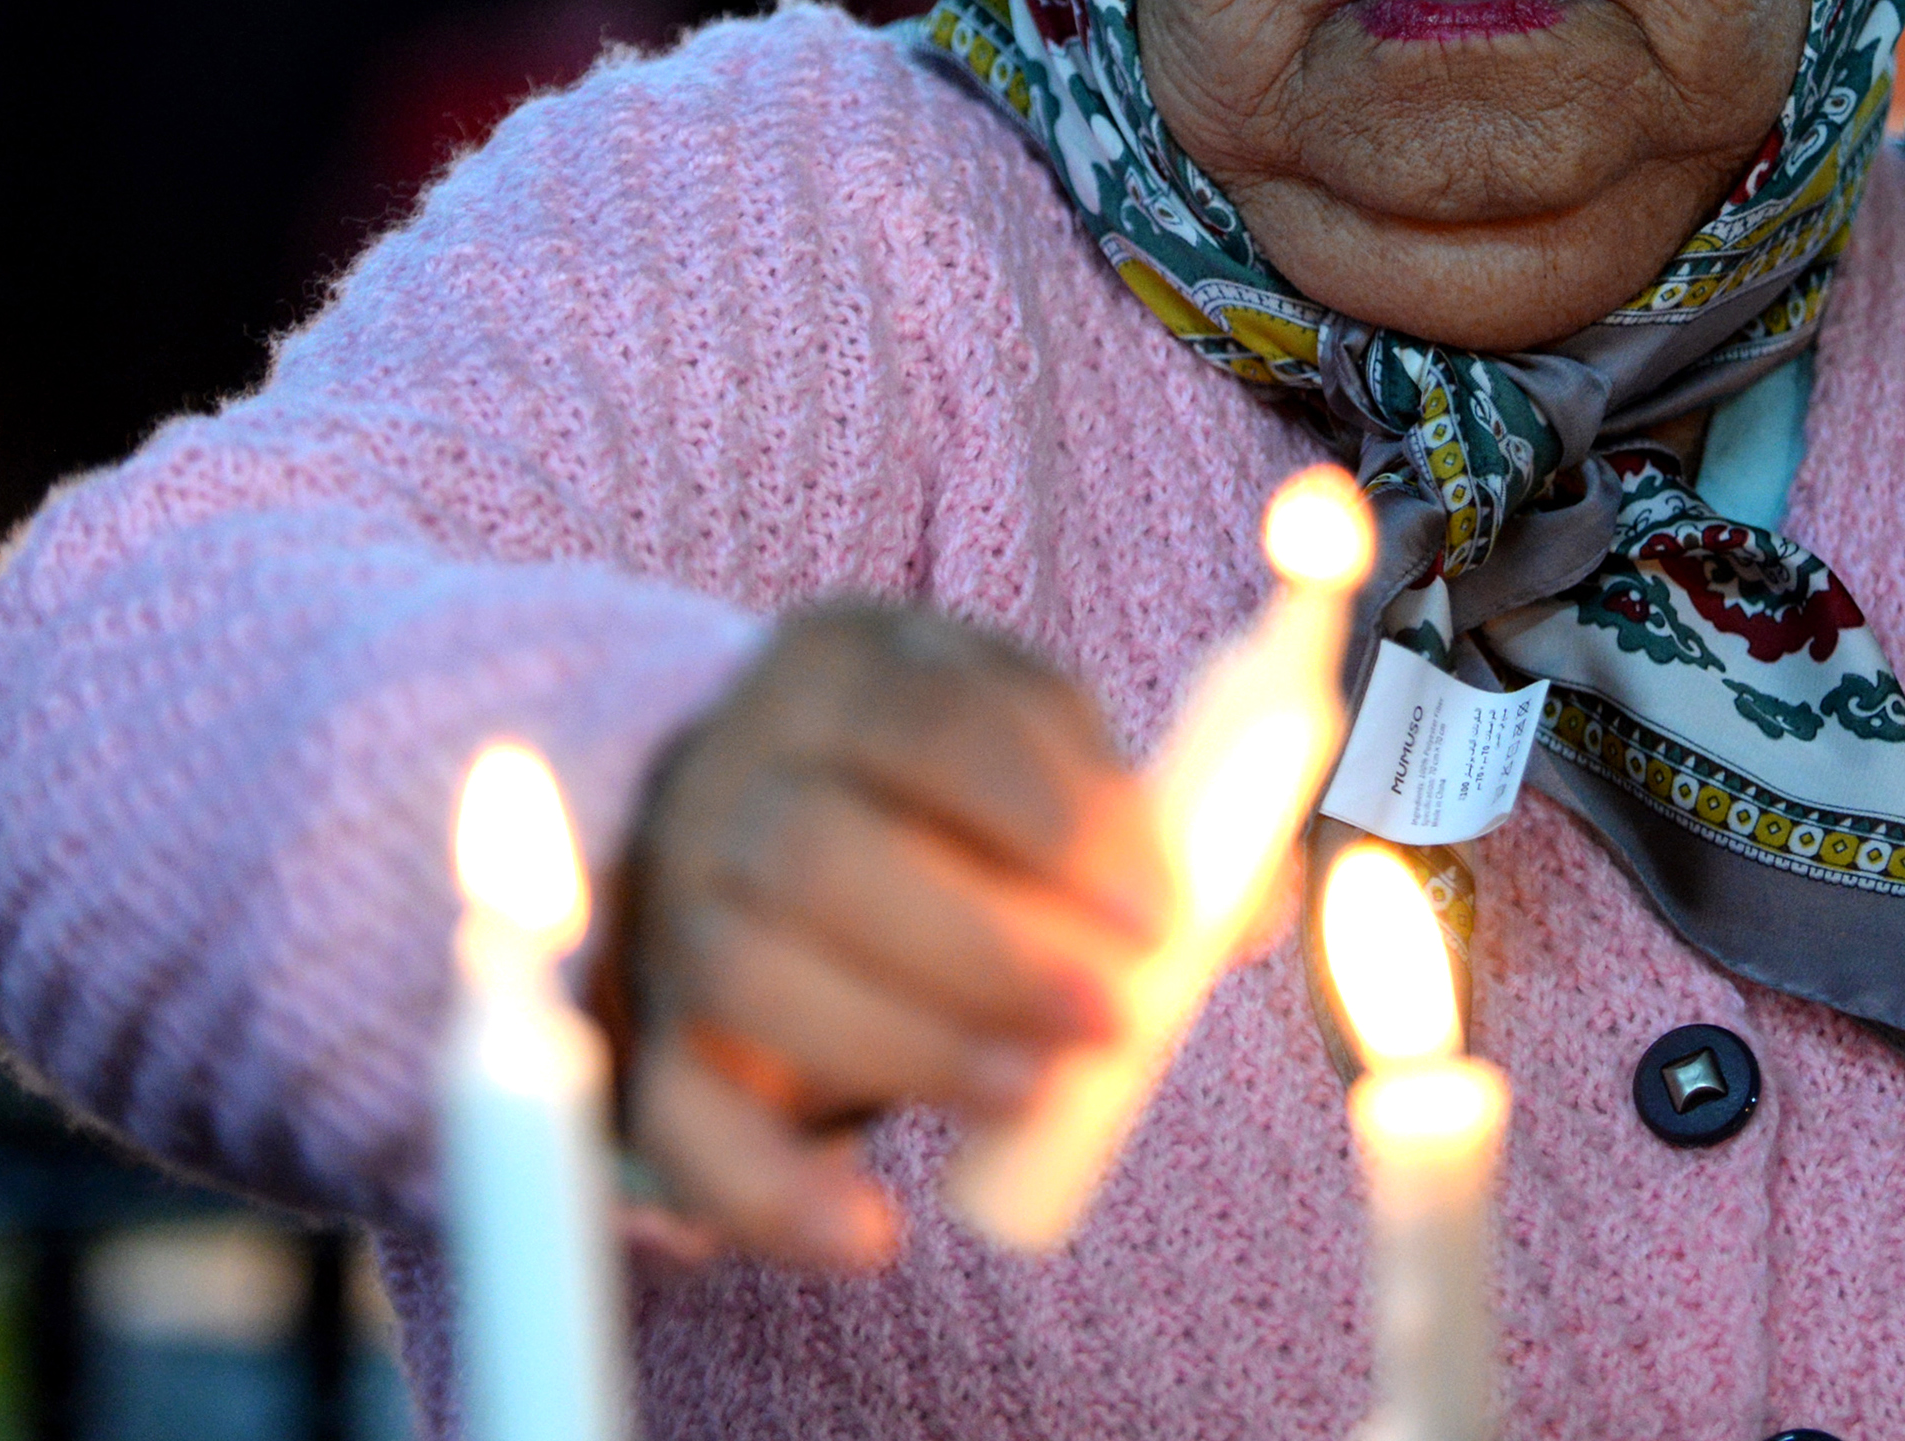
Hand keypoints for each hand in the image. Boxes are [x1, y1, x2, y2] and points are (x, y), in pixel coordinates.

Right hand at [611, 601, 1165, 1269]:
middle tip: (1110, 1016)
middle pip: (817, 851)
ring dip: (907, 1049)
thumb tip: (1247, 913)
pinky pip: (678, 1120)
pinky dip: (772, 1191)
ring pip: (751, 977)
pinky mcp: (658, 1035)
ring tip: (1032, 1093)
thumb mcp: (1034, 757)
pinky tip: (875, 1234)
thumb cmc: (945, 795)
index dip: (1046, 814)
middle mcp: (735, 776)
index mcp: (844, 670)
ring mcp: (681, 907)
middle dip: (980, 946)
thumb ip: (1132, 820)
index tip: (1151, 914)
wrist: (767, 823)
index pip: (929, 716)